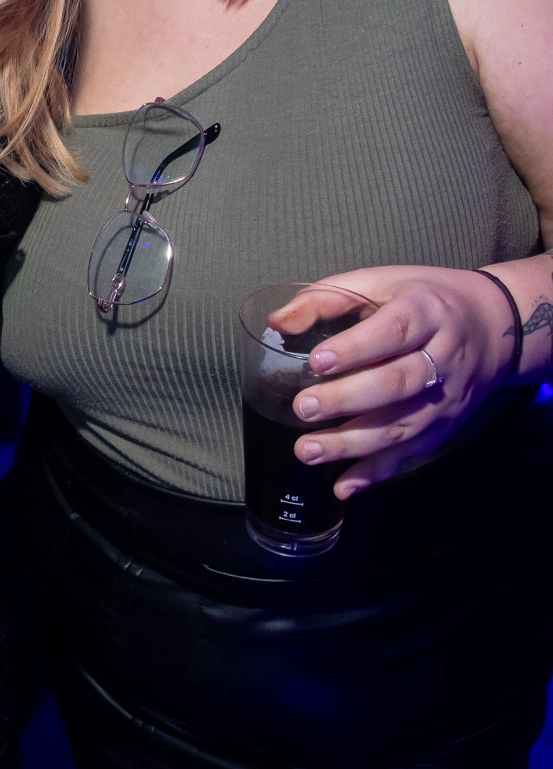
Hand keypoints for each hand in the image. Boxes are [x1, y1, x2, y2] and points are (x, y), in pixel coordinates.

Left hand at [273, 265, 515, 497]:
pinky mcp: (444, 426)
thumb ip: (328, 298)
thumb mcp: (380, 283)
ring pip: (402, 426)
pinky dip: (375, 473)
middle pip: (397, 383)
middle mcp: (443, 357)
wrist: (491, 325)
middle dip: (348, 399)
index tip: (317, 361)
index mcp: (425, 312)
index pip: (393, 331)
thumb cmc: (422, 300)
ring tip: (308, 450)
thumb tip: (277, 322)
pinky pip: (410, 454)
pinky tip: (342, 485)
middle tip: (303, 408)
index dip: (356, 348)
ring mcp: (446, 397)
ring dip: (353, 443)